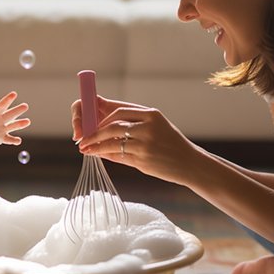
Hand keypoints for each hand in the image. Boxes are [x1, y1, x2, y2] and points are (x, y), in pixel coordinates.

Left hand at [0, 91, 30, 150]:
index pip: (1, 105)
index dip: (7, 99)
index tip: (14, 94)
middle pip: (10, 114)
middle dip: (18, 110)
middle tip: (25, 106)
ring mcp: (1, 128)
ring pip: (12, 125)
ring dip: (20, 124)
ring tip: (27, 121)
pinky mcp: (1, 138)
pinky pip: (9, 139)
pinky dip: (14, 140)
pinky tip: (18, 141)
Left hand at [72, 95, 197, 184]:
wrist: (190, 164)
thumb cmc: (171, 144)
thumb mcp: (157, 126)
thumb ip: (134, 123)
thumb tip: (104, 122)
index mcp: (151, 114)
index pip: (119, 110)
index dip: (101, 116)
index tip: (91, 122)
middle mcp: (148, 126)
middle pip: (112, 125)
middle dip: (94, 132)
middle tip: (83, 138)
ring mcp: (145, 143)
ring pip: (112, 142)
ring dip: (95, 145)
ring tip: (86, 149)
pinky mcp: (143, 159)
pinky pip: (118, 156)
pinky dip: (105, 155)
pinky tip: (99, 155)